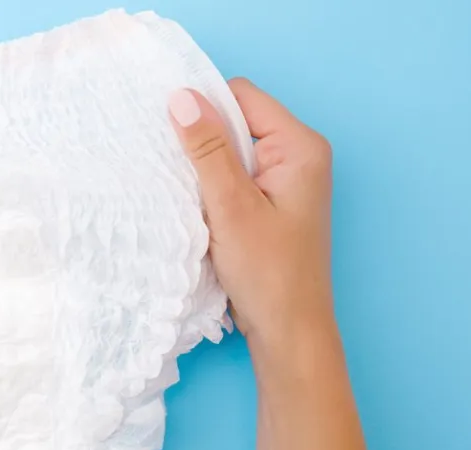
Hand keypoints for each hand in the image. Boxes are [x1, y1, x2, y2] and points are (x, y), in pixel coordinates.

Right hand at [168, 79, 334, 345]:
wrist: (288, 331)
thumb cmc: (268, 273)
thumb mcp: (230, 205)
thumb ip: (206, 148)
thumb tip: (182, 96)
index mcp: (300, 146)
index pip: (242, 96)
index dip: (204, 108)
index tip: (170, 133)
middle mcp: (298, 156)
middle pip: (236, 121)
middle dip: (202, 140)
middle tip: (173, 167)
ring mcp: (285, 180)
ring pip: (230, 151)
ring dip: (204, 168)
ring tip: (186, 192)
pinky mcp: (271, 203)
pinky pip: (233, 177)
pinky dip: (211, 188)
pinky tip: (197, 208)